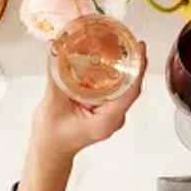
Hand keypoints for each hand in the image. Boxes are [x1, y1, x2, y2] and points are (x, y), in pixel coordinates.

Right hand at [17, 42, 145, 190]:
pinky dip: (111, 74)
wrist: (50, 152)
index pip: (131, 91)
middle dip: (132, 62)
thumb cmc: (52, 138)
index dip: (138, 68)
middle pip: (131, 86)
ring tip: (120, 44)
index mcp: (107, 120)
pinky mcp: (105, 109)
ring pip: (123, 86)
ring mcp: (111, 114)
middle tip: (128, 39)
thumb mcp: (51, 105)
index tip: (140, 48)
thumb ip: (54, 77)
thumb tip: (55, 50)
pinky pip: (113, 89)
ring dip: (122, 66)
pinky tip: (106, 60)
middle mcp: (113, 117)